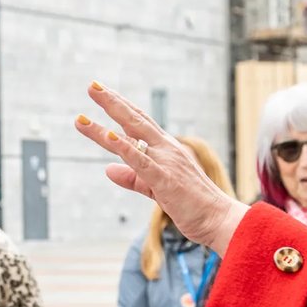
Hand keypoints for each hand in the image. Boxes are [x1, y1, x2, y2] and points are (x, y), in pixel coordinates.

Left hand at [76, 82, 247, 252]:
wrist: (219, 220)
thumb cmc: (193, 205)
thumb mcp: (155, 189)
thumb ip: (132, 178)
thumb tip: (108, 169)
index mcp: (166, 149)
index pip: (139, 123)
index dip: (120, 107)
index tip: (102, 93)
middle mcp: (166, 149)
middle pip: (135, 120)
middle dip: (112, 102)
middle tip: (92, 85)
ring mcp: (166, 162)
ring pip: (133, 135)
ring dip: (109, 120)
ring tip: (87, 108)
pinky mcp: (164, 179)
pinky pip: (141, 161)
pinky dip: (124, 147)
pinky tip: (109, 136)